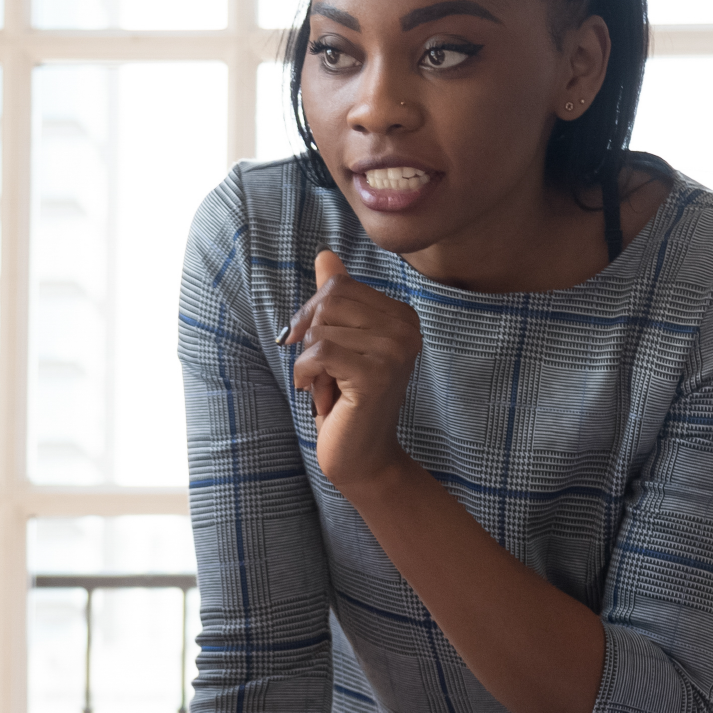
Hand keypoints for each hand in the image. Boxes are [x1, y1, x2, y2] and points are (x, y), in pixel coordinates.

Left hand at [283, 250, 422, 491]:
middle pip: (329, 301)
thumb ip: (336, 299)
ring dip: (310, 363)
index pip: (340, 286)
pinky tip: (322, 396)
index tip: (319, 350)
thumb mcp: (339, 342)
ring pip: (320, 328)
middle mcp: (406, 329)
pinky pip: (318, 352)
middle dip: (312, 338)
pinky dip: (306, 375)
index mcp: (402, 316)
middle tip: (327, 373)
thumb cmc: (347, 400)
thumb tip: (325, 255)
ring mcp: (395, 351)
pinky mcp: (376, 374)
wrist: (362, 456)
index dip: (313, 316)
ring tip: (331, 388)